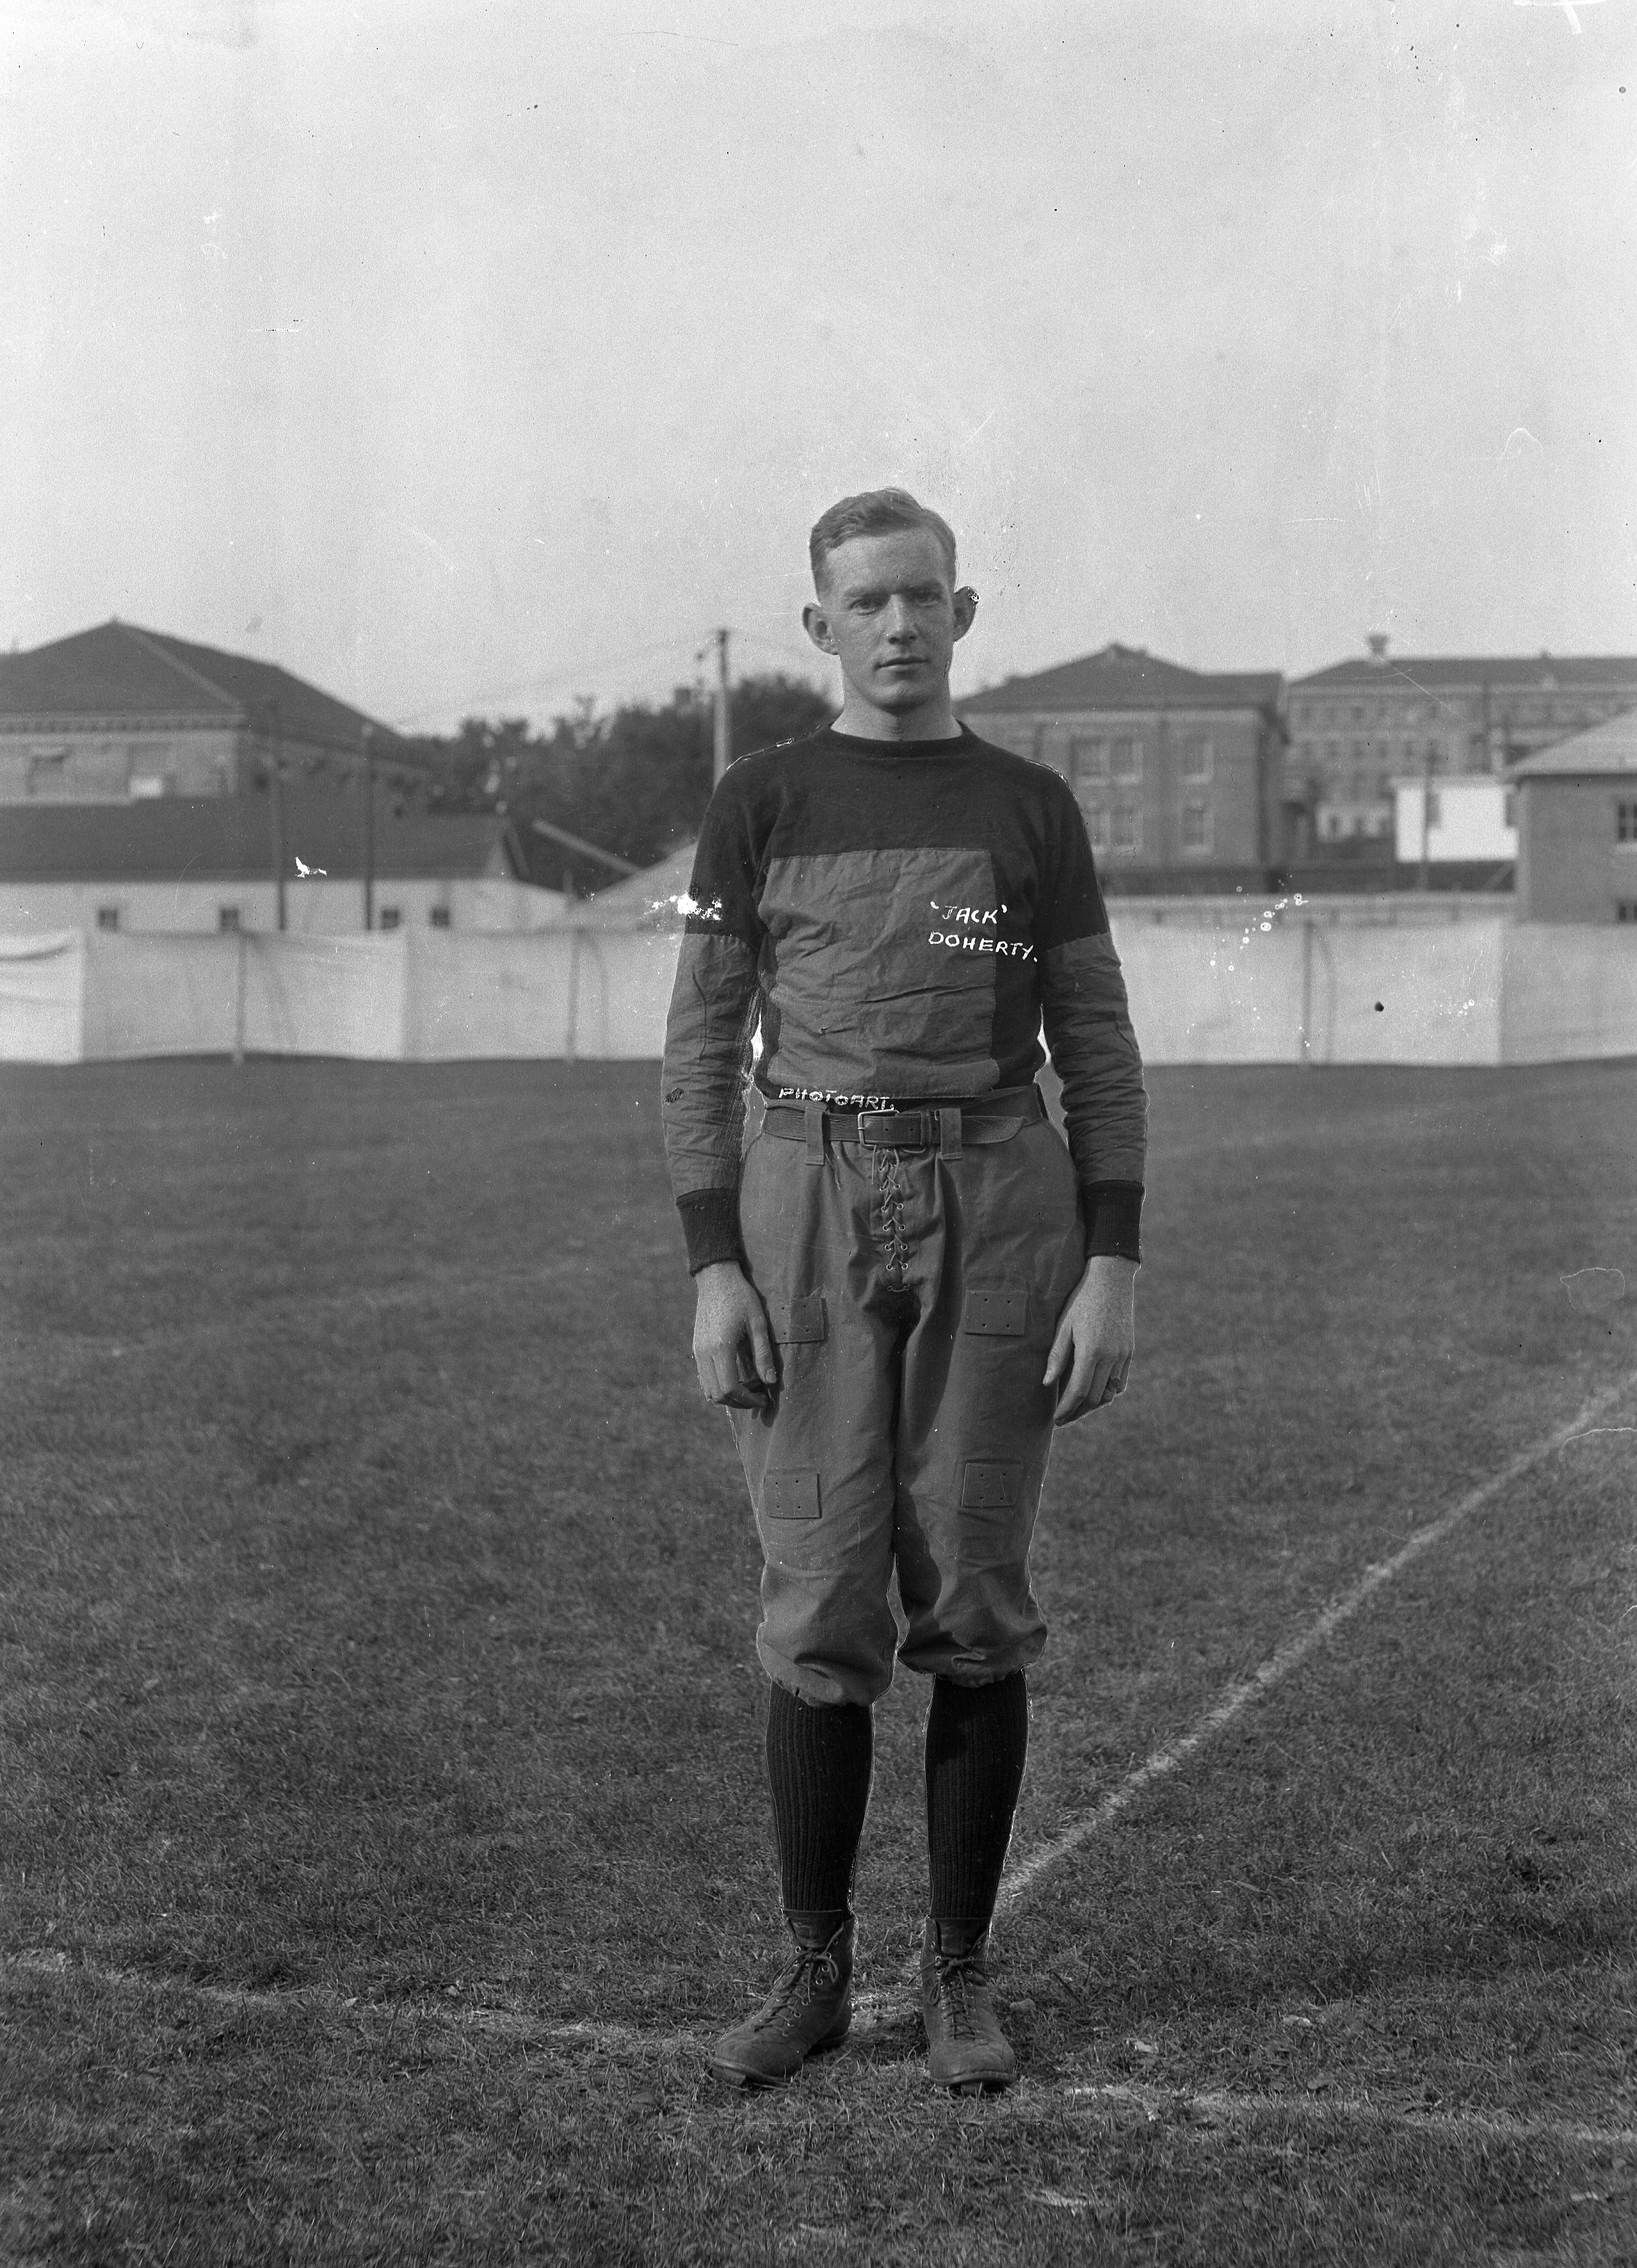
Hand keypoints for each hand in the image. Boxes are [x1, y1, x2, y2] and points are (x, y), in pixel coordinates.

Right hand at [692, 1262, 778, 1407]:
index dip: (747, 1399)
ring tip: (748, 1387)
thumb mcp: (758, 1323)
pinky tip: (736, 1377)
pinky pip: (704, 1378)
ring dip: (727, 1396)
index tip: (763, 1397)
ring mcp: (697, 1351)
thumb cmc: (741, 1297)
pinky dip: (719, 1385)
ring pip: (708, 1389)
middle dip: (738, 1401)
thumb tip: (771, 1382)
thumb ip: (763, 1355)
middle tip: (757, 1395)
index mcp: (720, 1348)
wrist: (716, 1279)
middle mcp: (704, 1353)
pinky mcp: (696, 1348)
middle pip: (716, 1395)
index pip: (730, 1389)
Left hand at [1043, 1253, 1136, 1425]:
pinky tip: (1094, 1392)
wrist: (1112, 1279)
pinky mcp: (1129, 1352)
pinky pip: (1120, 1383)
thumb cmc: (1081, 1299)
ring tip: (1075, 1408)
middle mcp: (1111, 1357)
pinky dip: (1107, 1392)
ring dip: (1092, 1405)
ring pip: (1109, 1393)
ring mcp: (1123, 1355)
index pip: (1078, 1392)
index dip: (1066, 1409)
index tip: (1055, 1419)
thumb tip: (1047, 1384)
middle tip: (1062, 1418)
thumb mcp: (1064, 1325)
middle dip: (1077, 1412)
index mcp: (1091, 1351)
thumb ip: (1057, 1356)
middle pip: (1094, 1398)